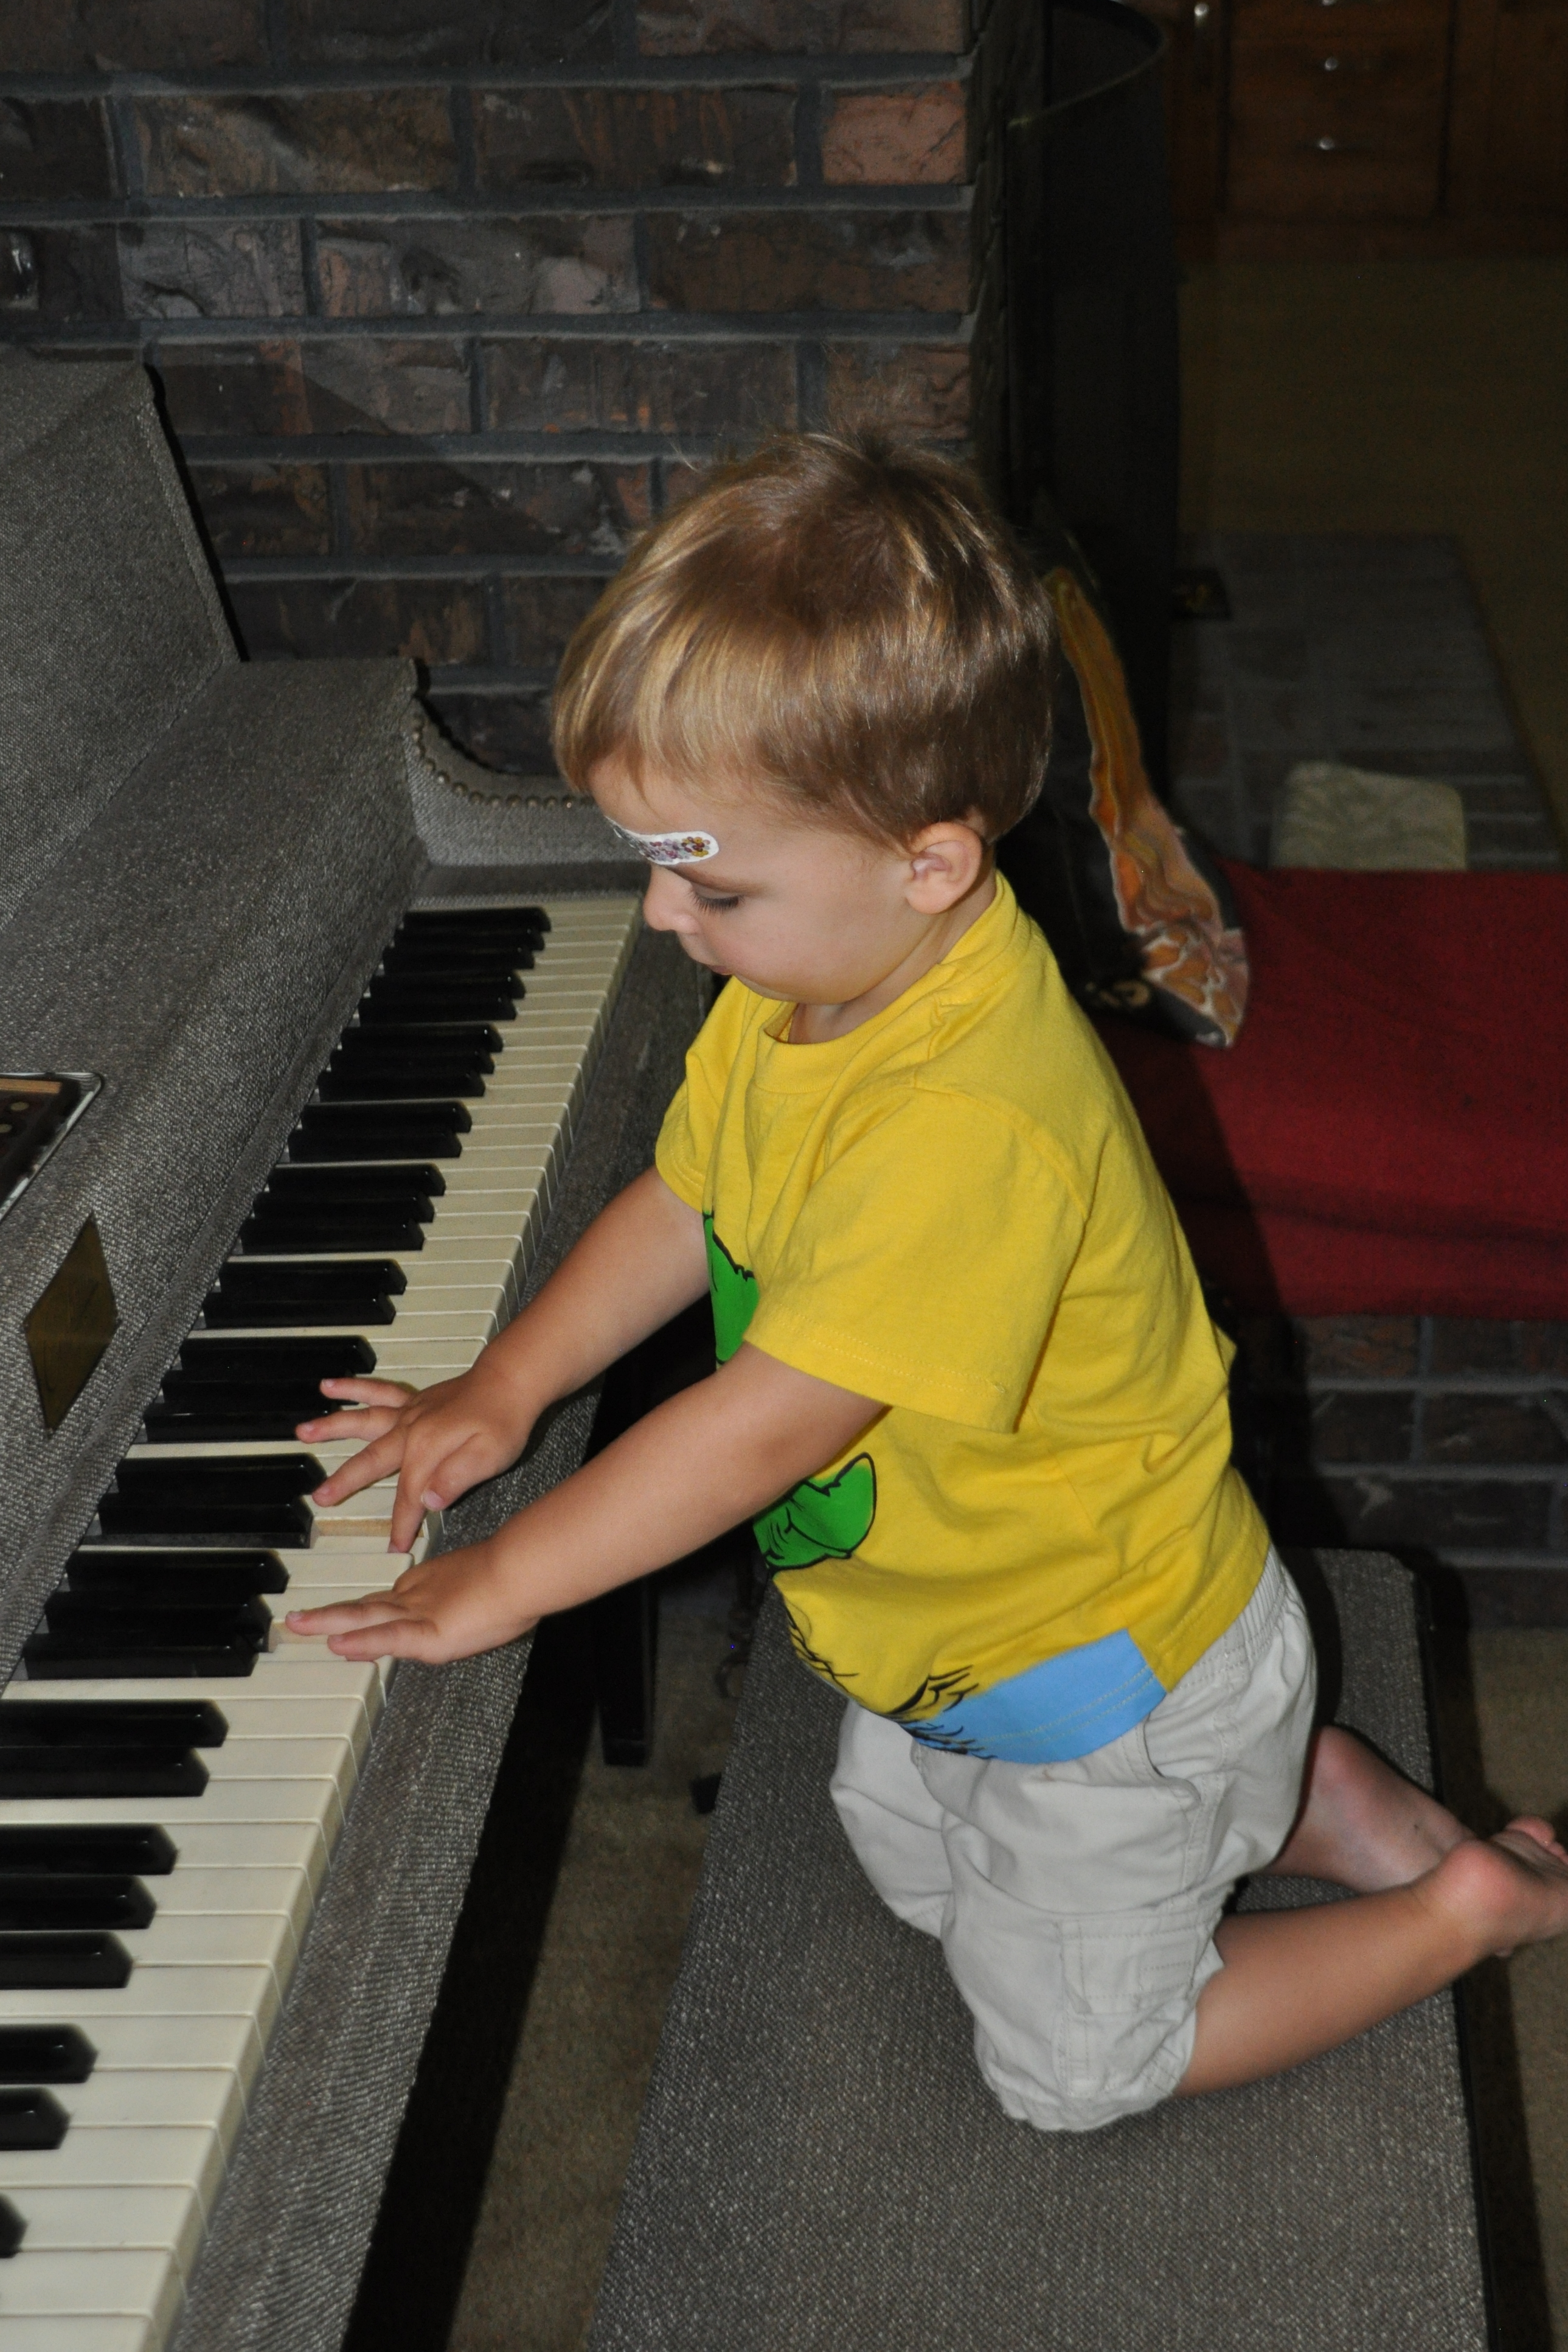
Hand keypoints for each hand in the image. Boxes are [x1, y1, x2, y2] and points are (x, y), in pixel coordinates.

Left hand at [284, 1537, 535, 1663]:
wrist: (526, 1569)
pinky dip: (361, 1642)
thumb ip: (474, 1597)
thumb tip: (481, 1601)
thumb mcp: (490, 1592)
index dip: (359, 1612)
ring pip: (364, 1618)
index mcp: (431, 1587)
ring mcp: (420, 1613)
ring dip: (328, 1622)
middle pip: (365, 1608)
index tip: (337, 1618)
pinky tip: (337, 1644)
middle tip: (298, 1619)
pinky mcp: (428, 1632)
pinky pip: (387, 1637)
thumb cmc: (519, 1577)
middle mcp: (418, 1597)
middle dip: (330, 1615)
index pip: (388, 1604)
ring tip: (297, 1625)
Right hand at [296, 1369, 533, 1553]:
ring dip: (333, 1426)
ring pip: (363, 1420)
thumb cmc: (505, 1419)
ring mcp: (411, 1413)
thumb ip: (455, 1479)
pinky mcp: (416, 1401)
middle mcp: (411, 1430)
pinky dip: (354, 1388)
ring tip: (303, 1430)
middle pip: (371, 1460)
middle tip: (319, 1497)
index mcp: (426, 1450)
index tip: (395, 1546)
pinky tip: (332, 1386)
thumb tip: (428, 1500)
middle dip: (345, 1481)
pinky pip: (378, 1392)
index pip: (408, 1497)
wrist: (514, 1380)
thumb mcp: (489, 1458)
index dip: (402, 1524)